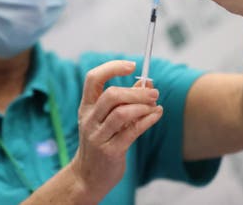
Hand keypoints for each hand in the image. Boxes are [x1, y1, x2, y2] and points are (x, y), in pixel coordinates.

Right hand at [70, 60, 162, 202]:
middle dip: (136, 91)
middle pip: (111, 95)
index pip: (93, 78)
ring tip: (155, 105)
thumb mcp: (106, 120)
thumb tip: (147, 83)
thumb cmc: (100, 143)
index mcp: (86, 107)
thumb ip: (125, 101)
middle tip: (154, 92)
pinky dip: (148, 120)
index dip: (112, 67)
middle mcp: (89, 119)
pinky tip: (157, 115)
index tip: (132, 65)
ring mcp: (98, 136)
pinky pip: (132, 131)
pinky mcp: (110, 151)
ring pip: (122, 113)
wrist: (87, 177)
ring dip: (143, 106)